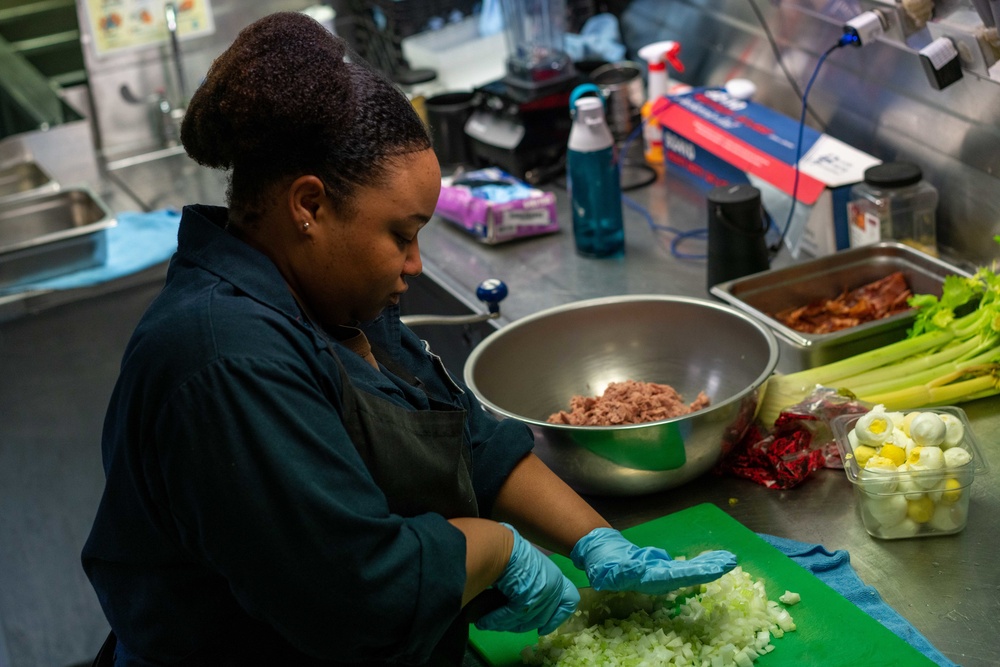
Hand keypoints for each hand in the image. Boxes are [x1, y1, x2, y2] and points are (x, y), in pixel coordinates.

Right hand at [474, 524, 579, 634]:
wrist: (503, 547)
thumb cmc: (514, 551)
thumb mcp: (533, 567)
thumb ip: (535, 583)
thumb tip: (522, 598)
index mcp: (556, 578)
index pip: (570, 601)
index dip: (559, 617)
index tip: (545, 627)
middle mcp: (552, 590)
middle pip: (542, 618)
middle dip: (526, 625)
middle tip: (512, 627)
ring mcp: (540, 597)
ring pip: (524, 621)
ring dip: (506, 624)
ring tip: (491, 624)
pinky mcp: (525, 601)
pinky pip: (509, 617)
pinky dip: (495, 620)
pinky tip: (484, 622)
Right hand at [570, 527, 736, 594]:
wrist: (604, 563)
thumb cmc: (604, 566)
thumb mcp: (608, 569)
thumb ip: (620, 570)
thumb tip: (633, 569)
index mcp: (648, 579)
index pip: (675, 576)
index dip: (695, 573)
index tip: (713, 571)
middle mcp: (661, 580)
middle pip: (689, 575)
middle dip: (710, 569)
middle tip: (730, 562)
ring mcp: (666, 574)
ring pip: (692, 570)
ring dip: (711, 565)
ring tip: (730, 559)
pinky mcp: (667, 567)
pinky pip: (689, 565)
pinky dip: (704, 561)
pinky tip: (718, 558)